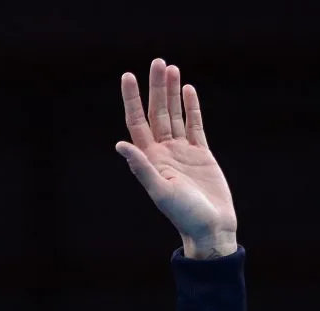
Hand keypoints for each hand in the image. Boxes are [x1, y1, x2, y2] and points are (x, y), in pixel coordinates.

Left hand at [115, 59, 236, 250]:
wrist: (210, 227)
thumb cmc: (184, 214)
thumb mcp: (160, 191)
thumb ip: (141, 168)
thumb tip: (120, 145)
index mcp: (150, 160)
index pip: (137, 123)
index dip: (132, 99)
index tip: (128, 76)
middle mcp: (164, 153)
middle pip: (157, 113)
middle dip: (156, 88)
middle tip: (158, 62)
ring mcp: (182, 152)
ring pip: (174, 115)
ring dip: (172, 93)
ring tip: (172, 68)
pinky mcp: (201, 154)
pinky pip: (195, 125)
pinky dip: (192, 107)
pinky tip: (189, 91)